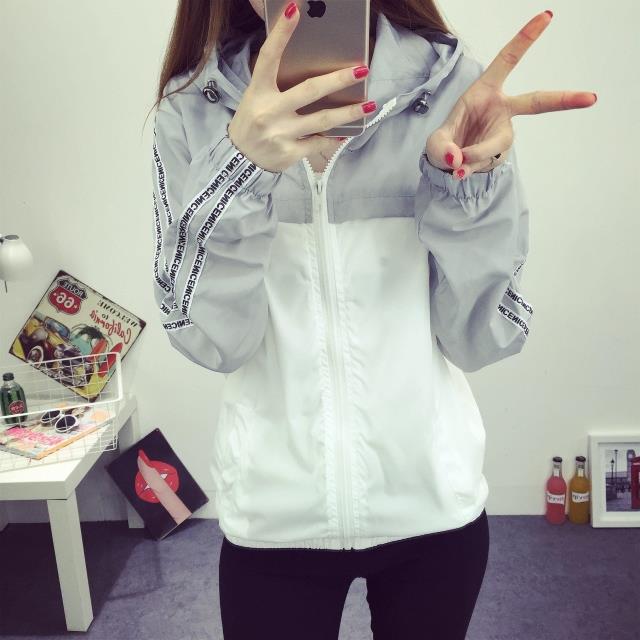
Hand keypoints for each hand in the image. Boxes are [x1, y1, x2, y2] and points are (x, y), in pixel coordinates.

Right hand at [228, 1, 372, 173]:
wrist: (241, 160)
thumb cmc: (253, 121)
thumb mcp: (256, 97)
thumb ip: (276, 81)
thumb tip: (309, 61)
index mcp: (258, 91)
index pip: (269, 57)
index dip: (281, 34)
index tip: (294, 9)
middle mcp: (269, 111)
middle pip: (309, 90)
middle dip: (339, 79)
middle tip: (363, 69)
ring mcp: (280, 133)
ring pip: (322, 120)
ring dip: (349, 112)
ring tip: (370, 105)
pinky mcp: (289, 153)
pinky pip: (318, 143)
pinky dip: (334, 138)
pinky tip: (348, 133)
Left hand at [425, 10, 596, 179]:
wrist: (448, 164)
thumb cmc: (445, 142)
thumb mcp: (435, 142)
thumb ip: (442, 147)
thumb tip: (458, 160)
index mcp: (485, 90)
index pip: (508, 60)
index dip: (525, 39)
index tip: (548, 16)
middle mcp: (500, 109)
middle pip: (537, 102)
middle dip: (564, 100)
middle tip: (592, 98)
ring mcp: (503, 132)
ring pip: (495, 145)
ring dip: (474, 155)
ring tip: (456, 164)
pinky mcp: (500, 153)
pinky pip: (485, 162)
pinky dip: (469, 169)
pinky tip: (459, 172)